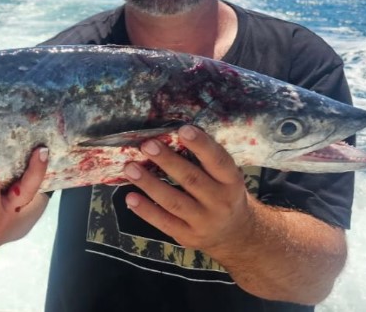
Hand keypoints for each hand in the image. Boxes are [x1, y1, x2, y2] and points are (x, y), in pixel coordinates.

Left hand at [122, 124, 252, 254]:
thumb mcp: (224, 177)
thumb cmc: (223, 194)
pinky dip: (146, 210)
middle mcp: (220, 202)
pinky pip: (164, 222)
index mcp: (231, 181)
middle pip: (191, 180)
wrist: (235, 235)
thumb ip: (204, 160)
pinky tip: (131, 197)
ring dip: (149, 184)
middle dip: (168, 161)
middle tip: (147, 145)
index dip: (202, 145)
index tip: (183, 129)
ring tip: (130, 169)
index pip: (218, 161)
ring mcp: (203, 221)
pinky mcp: (187, 236)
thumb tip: (169, 135)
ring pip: (174, 201)